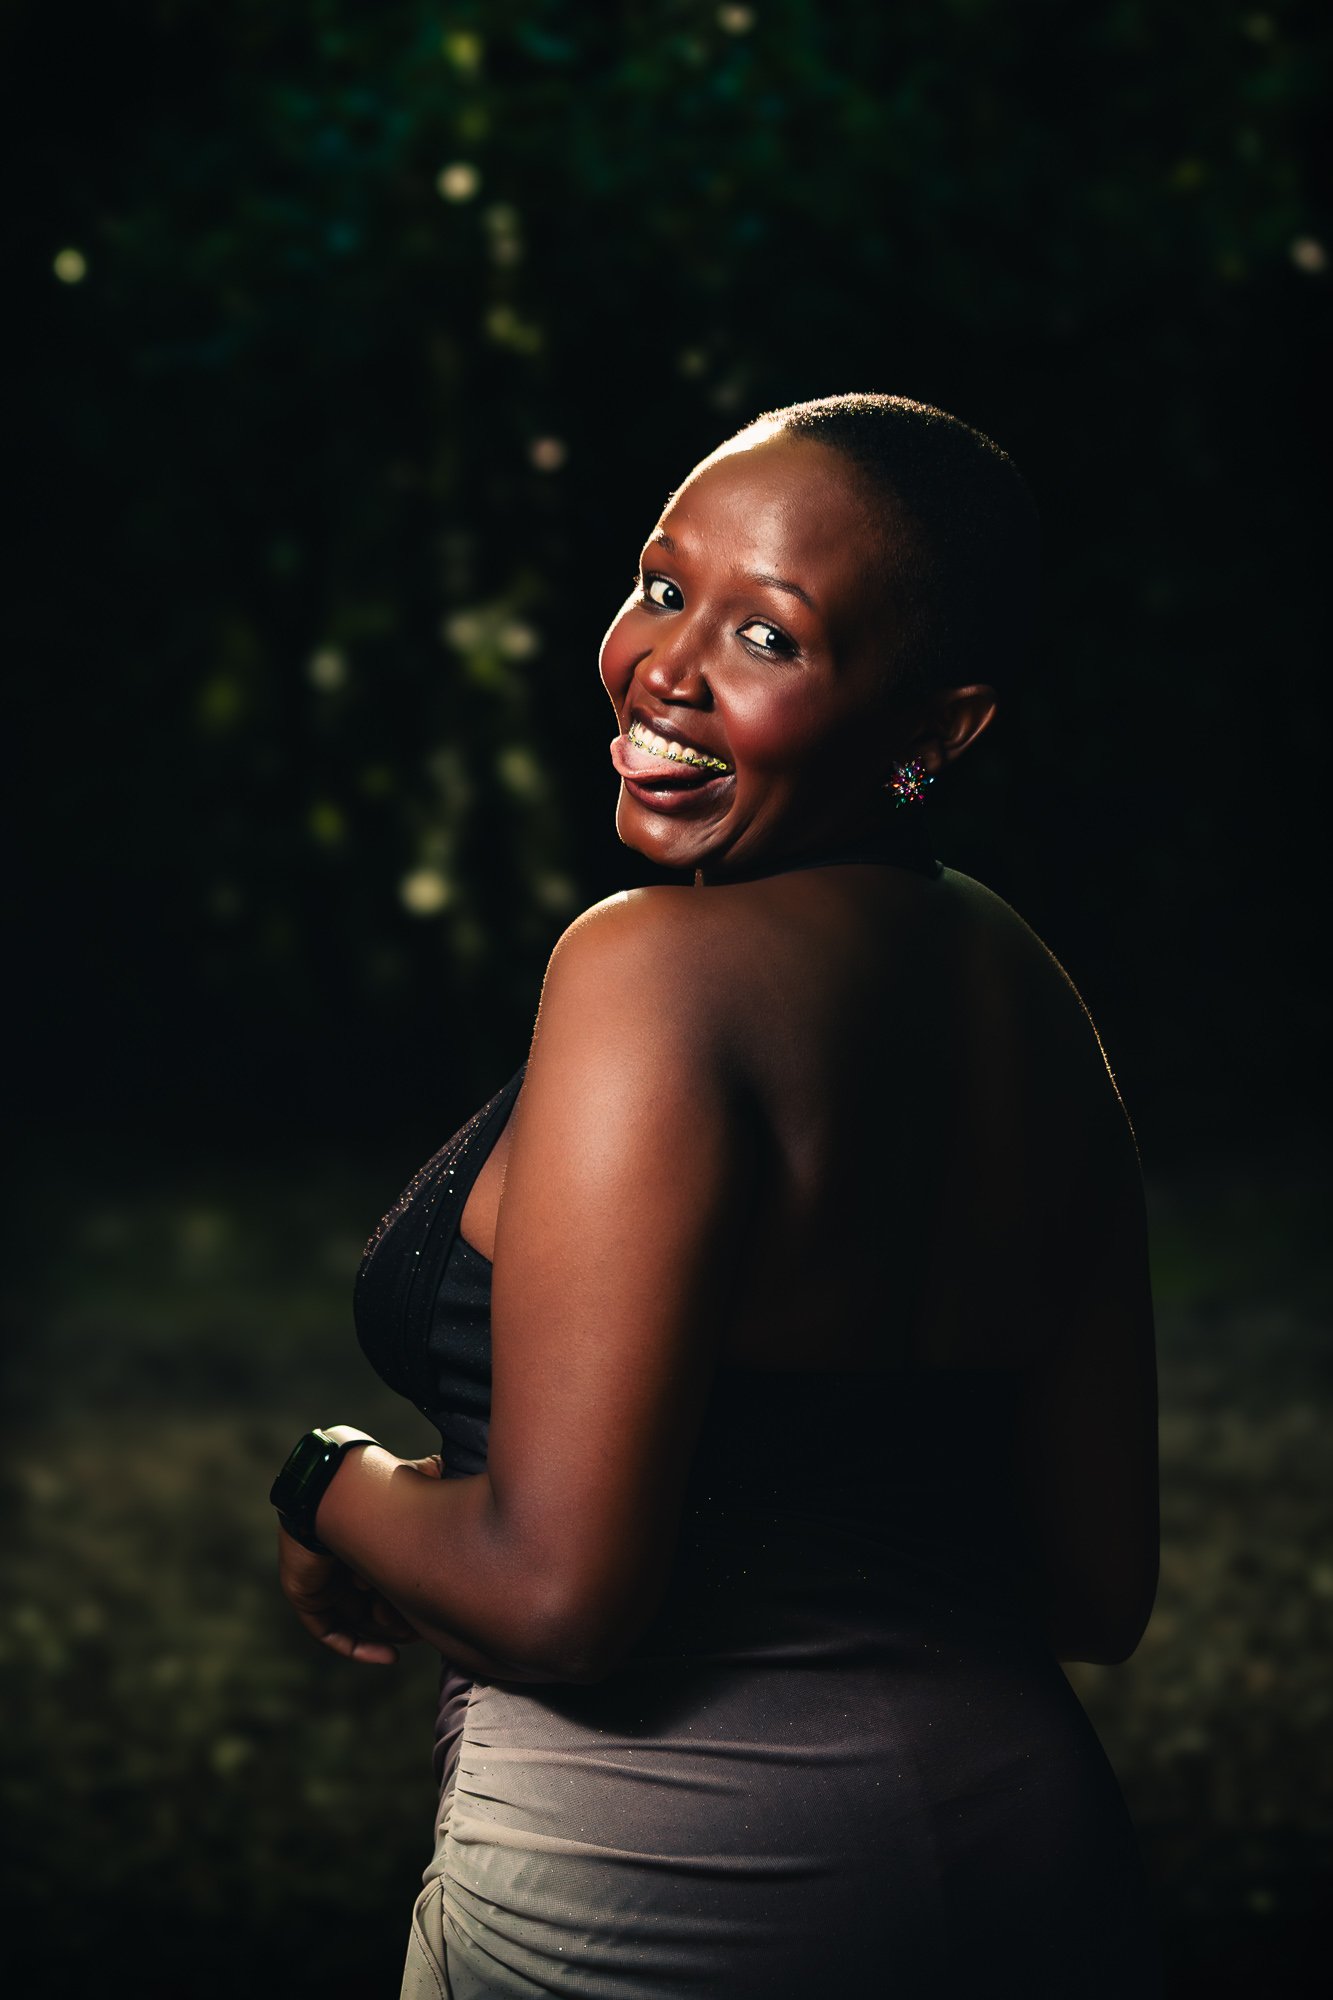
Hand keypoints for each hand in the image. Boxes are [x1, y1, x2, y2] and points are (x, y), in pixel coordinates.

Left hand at [274, 1448, 446, 1663]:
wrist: (325, 1496)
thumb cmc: (368, 1491)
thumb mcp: (408, 1486)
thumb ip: (426, 1476)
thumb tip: (443, 1464)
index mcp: (364, 1541)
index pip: (391, 1580)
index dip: (414, 1599)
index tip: (436, 1612)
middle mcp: (345, 1563)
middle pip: (377, 1605)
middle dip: (403, 1620)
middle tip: (423, 1627)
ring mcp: (324, 1582)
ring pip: (360, 1621)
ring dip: (387, 1632)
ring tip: (408, 1632)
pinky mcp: (307, 1598)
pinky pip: (332, 1633)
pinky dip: (359, 1647)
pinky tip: (389, 1655)